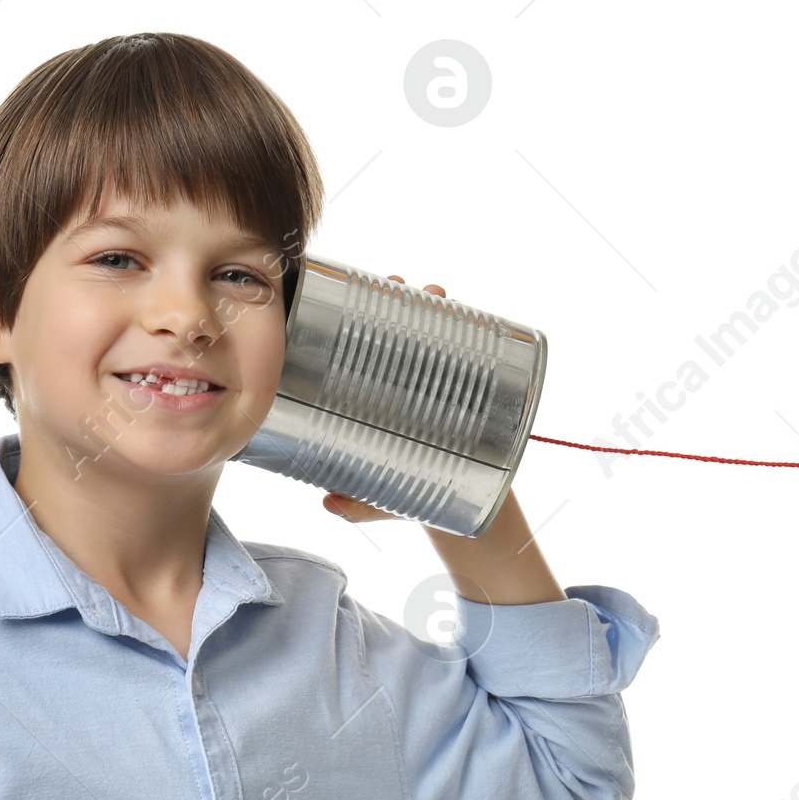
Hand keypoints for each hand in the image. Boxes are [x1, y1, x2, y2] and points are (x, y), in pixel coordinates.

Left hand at [322, 275, 447, 523]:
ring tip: (435, 295)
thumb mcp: (376, 502)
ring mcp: (431, 384)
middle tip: (399, 288)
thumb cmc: (401, 498)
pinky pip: (466, 355)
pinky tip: (468, 315)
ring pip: (432, 333)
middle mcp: (397, 383)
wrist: (453, 511)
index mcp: (367, 398)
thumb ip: (354, 506)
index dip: (354, 319)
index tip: (351, 302)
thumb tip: (329, 503)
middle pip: (396, 329)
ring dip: (433, 304)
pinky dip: (469, 330)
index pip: (359, 349)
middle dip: (398, 299)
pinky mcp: (465, 394)